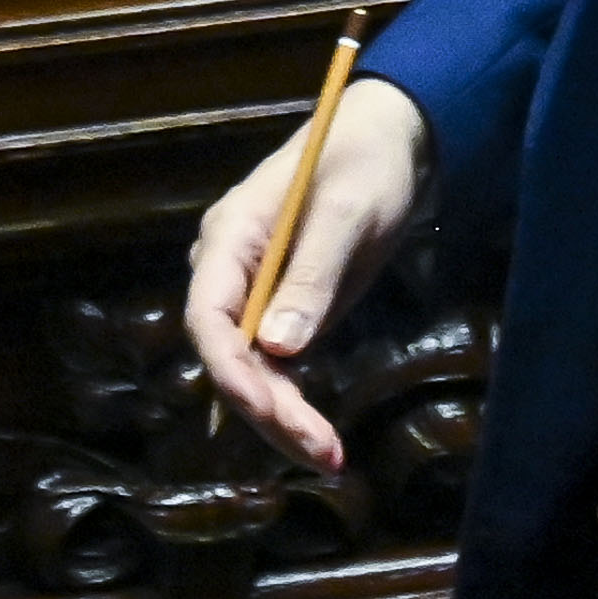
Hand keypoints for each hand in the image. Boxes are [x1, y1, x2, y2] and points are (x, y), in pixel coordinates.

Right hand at [179, 77, 432, 473]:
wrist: (391, 139)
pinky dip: (294, 402)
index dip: (231, 372)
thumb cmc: (365, 161)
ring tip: (329, 459)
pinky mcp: (281, 309)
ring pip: (250, 370)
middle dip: (267, 409)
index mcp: (229, 236)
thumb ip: (313, 276)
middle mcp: (228, 271)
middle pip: (227, 355)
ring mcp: (252, 293)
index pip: (206, 316)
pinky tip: (320, 440)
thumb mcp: (348, 212)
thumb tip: (279, 349)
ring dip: (282, 418)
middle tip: (320, 451)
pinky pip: (275, 366)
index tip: (269, 411)